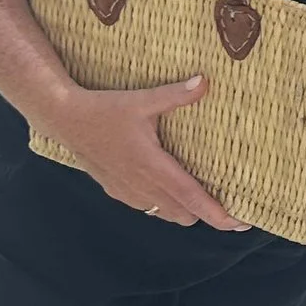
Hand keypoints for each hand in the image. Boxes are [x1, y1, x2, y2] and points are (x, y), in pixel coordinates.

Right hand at [39, 74, 247, 229]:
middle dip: (208, 213)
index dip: (217, 214)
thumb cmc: (104, 109)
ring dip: (187, 209)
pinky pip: (149, 207)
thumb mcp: (142, 101)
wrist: (64, 119)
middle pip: (184, 213)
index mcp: (152, 166)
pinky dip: (166, 205)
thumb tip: (205, 82)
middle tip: (232, 203)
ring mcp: (127, 191)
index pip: (191, 198)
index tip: (241, 223)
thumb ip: (175, 95)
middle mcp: (141, 185)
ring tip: (208, 198)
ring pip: (166, 213)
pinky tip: (174, 189)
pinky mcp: (117, 190)